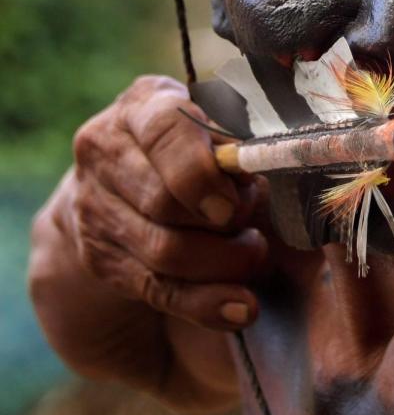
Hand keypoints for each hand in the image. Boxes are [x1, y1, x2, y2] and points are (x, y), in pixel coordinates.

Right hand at [62, 74, 268, 330]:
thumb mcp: (222, 126)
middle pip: (164, 201)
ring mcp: (95, 206)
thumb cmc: (202, 145)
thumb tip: (278, 158)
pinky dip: (206, 303)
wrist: (134, 184)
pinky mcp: (101, 257)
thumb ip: (244, 138)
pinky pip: (158, 289)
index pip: (167, 131)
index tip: (234, 203)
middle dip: (222, 222)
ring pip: (163, 250)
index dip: (204, 172)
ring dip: (222, 262)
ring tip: (254, 254)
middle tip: (250, 225)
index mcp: (143, 105)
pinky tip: (241, 308)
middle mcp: (106, 151)